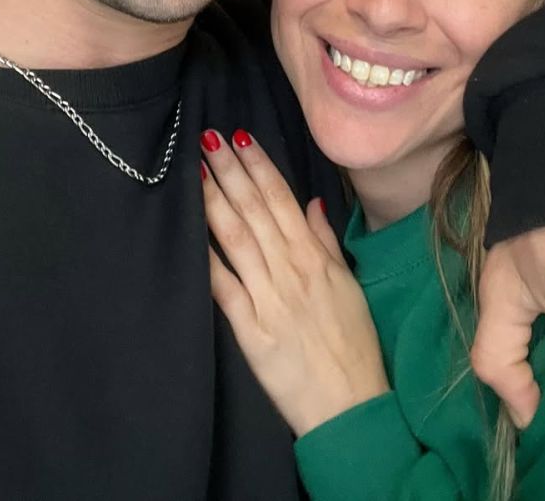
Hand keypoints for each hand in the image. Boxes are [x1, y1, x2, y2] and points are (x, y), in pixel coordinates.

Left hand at [201, 128, 389, 436]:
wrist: (352, 407)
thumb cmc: (355, 347)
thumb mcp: (349, 286)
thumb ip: (327, 242)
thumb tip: (313, 202)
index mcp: (315, 258)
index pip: (282, 200)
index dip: (260, 167)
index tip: (241, 137)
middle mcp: (291, 270)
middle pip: (255, 210)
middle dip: (230, 171)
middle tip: (207, 139)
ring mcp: (269, 298)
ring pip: (236, 239)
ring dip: (214, 201)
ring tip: (197, 170)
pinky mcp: (251, 329)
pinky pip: (224, 287)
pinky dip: (207, 258)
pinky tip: (189, 233)